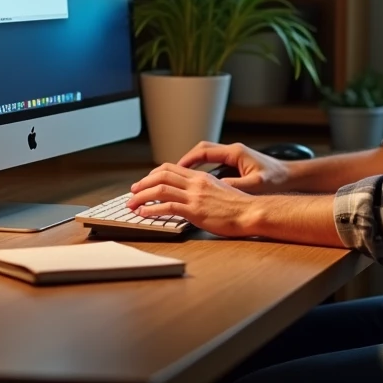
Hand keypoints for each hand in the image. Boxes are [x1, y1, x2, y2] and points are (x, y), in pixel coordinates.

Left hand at [127, 164, 255, 237]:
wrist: (251, 212)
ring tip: (131, 203)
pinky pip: (167, 207)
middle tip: (133, 191)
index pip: (171, 168)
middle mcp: (196, 183)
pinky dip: (151, 209)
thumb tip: (191, 196)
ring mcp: (194, 196)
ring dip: (141, 196)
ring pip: (160, 189)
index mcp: (201, 177)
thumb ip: (204, 190)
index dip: (154, 174)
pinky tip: (143, 213)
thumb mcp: (220, 191)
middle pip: (162, 175)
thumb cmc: (239, 206)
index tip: (145, 181)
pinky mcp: (194, 211)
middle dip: (143, 183)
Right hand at [177, 141, 292, 193]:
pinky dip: (203, 169)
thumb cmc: (277, 180)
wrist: (292, 177)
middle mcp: (234, 151)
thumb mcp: (256, 184)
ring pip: (207, 155)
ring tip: (181, 177)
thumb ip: (235, 186)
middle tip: (172, 172)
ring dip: (194, 164)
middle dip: (186, 160)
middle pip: (202, 150)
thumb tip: (215, 188)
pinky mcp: (237, 164)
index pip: (204, 151)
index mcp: (235, 152)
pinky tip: (199, 182)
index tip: (174, 169)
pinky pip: (214, 162)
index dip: (187, 160)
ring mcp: (235, 156)